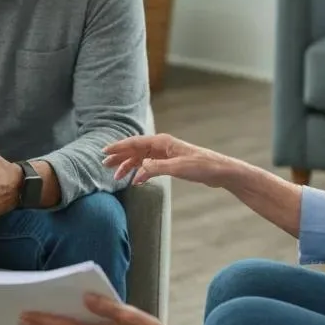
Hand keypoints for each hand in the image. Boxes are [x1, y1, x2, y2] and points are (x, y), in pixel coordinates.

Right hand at [103, 133, 231, 187]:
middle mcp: (161, 146)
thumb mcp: (178, 168)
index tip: (104, 152)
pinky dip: (141, 173)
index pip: (134, 143)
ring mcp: (165, 155)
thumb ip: (156, 167)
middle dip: (119, 157)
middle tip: (104, 165)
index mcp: (162, 142)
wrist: (220, 171)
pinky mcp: (170, 163)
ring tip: (116, 177)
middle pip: (135, 150)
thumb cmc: (202, 166)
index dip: (118, 147)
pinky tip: (135, 182)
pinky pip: (149, 167)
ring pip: (141, 159)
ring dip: (128, 167)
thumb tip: (139, 168)